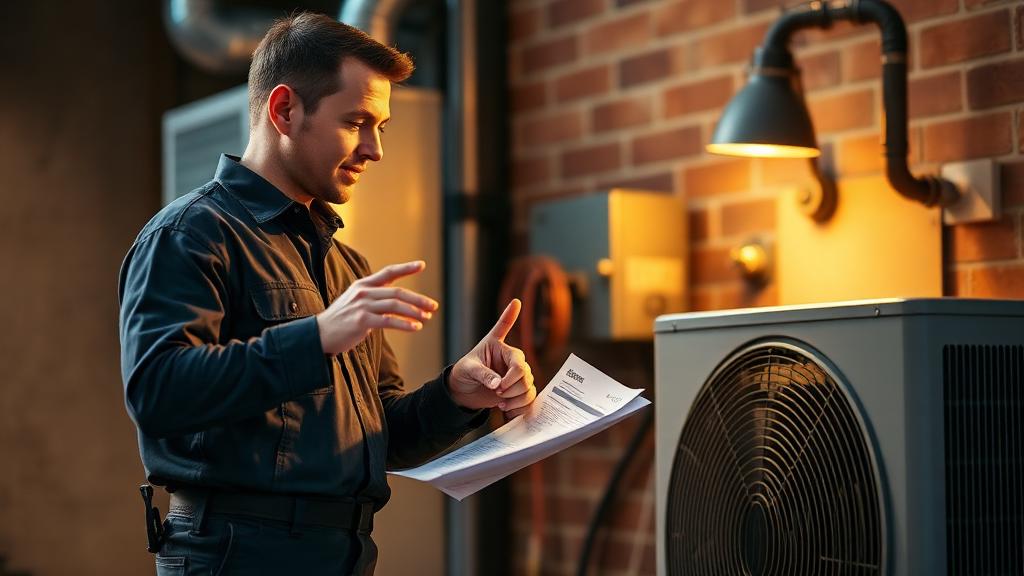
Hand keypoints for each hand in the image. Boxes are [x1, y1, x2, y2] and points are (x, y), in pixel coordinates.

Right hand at [316, 260, 437, 354]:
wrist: (319, 334)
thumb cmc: (340, 320)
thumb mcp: (355, 302)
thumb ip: (373, 299)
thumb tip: (394, 304)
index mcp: (363, 285)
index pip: (388, 272)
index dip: (406, 268)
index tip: (421, 265)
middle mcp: (363, 292)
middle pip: (397, 292)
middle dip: (418, 299)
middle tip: (433, 306)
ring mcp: (362, 306)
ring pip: (395, 306)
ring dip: (414, 312)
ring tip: (426, 318)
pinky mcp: (362, 321)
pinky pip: (388, 321)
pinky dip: (405, 324)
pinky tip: (415, 327)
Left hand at [449, 299, 536, 417]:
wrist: (464, 391)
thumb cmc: (465, 373)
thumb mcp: (469, 370)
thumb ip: (483, 375)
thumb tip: (498, 385)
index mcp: (499, 347)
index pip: (507, 336)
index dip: (511, 316)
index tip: (515, 301)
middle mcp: (512, 359)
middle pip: (524, 372)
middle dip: (511, 386)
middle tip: (496, 392)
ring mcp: (517, 375)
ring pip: (528, 387)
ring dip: (515, 398)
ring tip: (499, 402)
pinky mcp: (519, 390)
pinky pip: (529, 399)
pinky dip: (520, 406)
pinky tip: (507, 409)